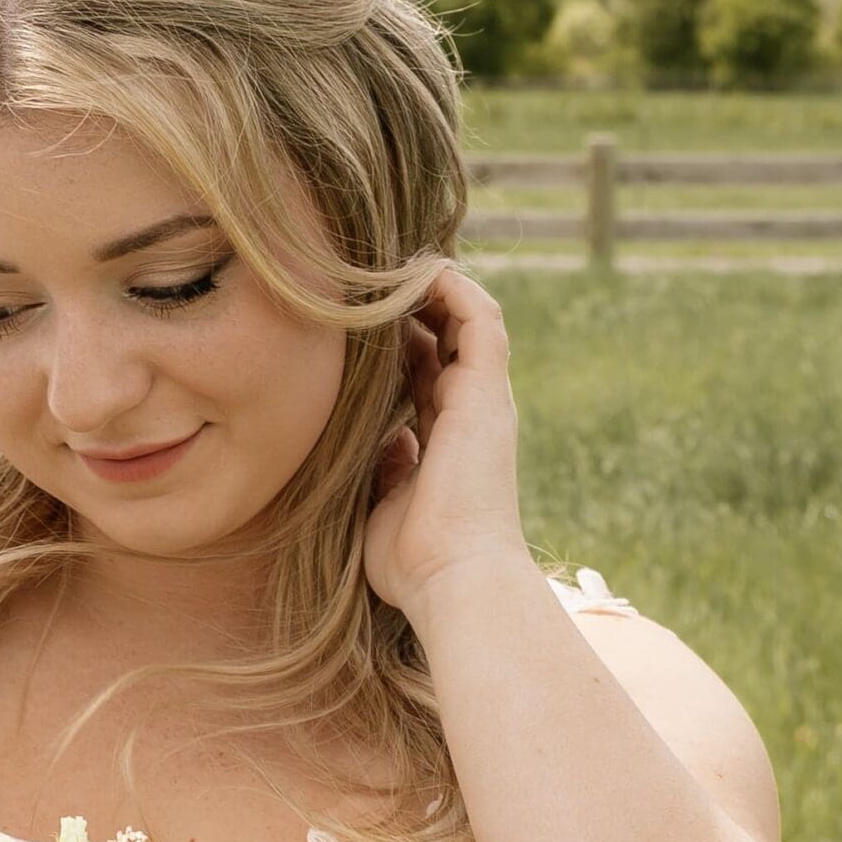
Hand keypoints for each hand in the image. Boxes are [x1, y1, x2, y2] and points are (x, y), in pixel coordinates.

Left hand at [363, 265, 534, 620]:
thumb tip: (383, 445)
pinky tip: (414, 270)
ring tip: (389, 263)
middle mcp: (471, 413)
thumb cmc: (415, 562)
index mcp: (448, 441)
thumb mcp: (386, 506)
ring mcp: (482, 399)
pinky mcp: (487, 391)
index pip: (426, 375)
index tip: (353, 325)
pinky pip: (478, 316)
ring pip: (466, 319)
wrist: (455, 578)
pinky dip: (451, 287)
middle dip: (411, 308)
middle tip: (364, 283)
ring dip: (431, 287)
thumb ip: (386, 471)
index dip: (397, 345)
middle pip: (446, 340)